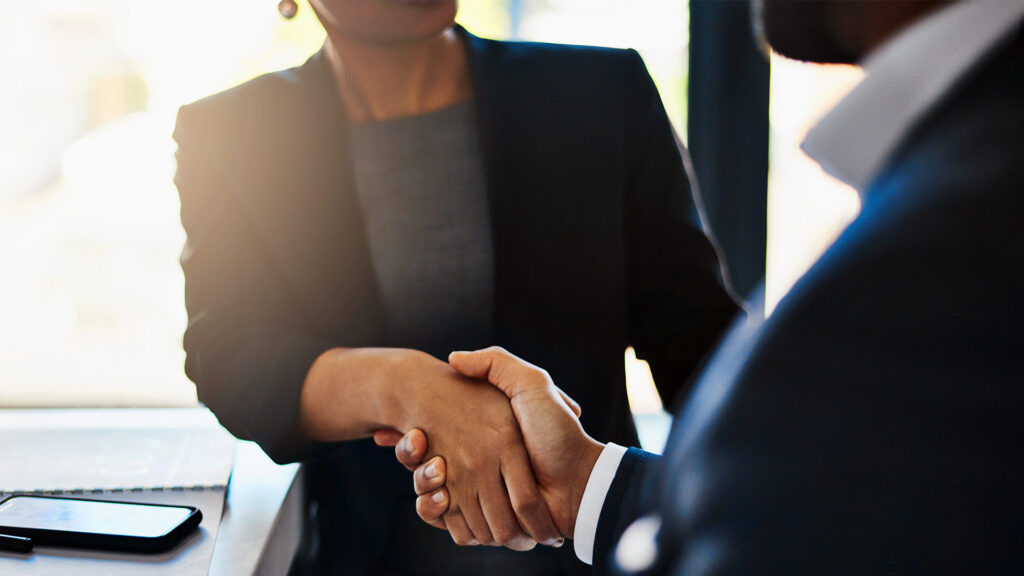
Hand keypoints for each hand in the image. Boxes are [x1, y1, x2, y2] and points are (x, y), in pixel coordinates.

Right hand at [378, 347, 603, 541]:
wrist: (578, 481)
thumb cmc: (557, 433)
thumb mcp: (531, 384)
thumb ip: (497, 363)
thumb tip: (454, 358)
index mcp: (483, 438)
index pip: (430, 435)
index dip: (413, 437)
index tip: (414, 431)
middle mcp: (474, 465)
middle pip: (421, 462)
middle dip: (411, 456)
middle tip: (419, 446)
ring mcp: (475, 494)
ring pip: (426, 490)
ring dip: (422, 482)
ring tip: (436, 469)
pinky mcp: (478, 522)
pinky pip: (442, 520)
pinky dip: (433, 511)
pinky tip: (441, 496)